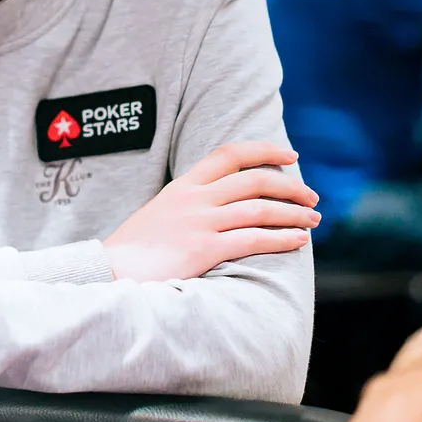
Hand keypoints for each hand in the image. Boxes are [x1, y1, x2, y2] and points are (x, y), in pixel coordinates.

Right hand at [102, 141, 318, 282]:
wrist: (108, 270)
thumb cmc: (132, 250)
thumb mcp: (158, 213)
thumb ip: (187, 205)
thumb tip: (218, 207)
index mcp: (183, 186)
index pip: (230, 154)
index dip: (265, 150)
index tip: (290, 156)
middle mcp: (195, 198)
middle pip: (255, 179)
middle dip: (290, 186)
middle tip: (311, 196)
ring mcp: (200, 222)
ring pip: (261, 209)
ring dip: (294, 213)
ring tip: (313, 220)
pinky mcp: (205, 249)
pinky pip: (254, 239)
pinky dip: (282, 238)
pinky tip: (299, 240)